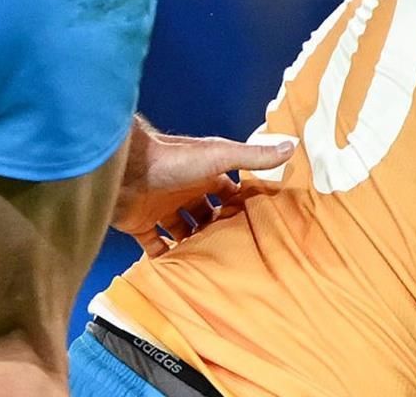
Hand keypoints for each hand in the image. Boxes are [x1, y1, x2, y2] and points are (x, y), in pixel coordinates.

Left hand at [111, 120, 294, 256]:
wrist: (123, 170)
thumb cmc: (172, 159)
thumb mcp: (220, 156)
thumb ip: (253, 156)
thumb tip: (292, 146)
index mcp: (205, 174)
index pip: (229, 191)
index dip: (241, 204)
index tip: (256, 222)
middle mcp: (185, 191)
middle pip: (206, 213)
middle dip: (217, 228)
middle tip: (233, 249)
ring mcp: (161, 208)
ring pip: (182, 230)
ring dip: (192, 243)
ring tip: (208, 263)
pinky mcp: (141, 224)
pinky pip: (153, 245)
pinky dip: (162, 256)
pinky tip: (175, 269)